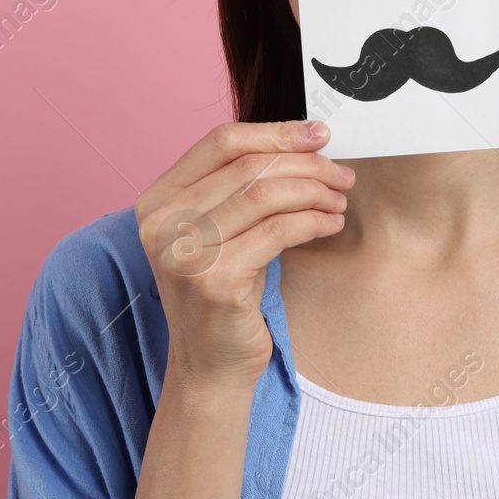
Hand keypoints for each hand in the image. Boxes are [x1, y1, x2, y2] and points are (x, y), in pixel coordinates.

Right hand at [134, 119, 353, 389]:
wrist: (210, 365)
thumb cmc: (224, 292)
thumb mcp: (220, 231)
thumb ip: (241, 187)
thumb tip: (304, 141)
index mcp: (157, 200)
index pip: (222, 142)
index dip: (276, 133)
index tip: (318, 134)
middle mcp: (162, 222)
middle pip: (249, 166)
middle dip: (306, 165)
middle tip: (341, 173)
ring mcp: (184, 251)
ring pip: (266, 194)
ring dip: (315, 192)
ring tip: (339, 199)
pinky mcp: (214, 279)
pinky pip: (279, 231)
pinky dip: (313, 221)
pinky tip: (331, 225)